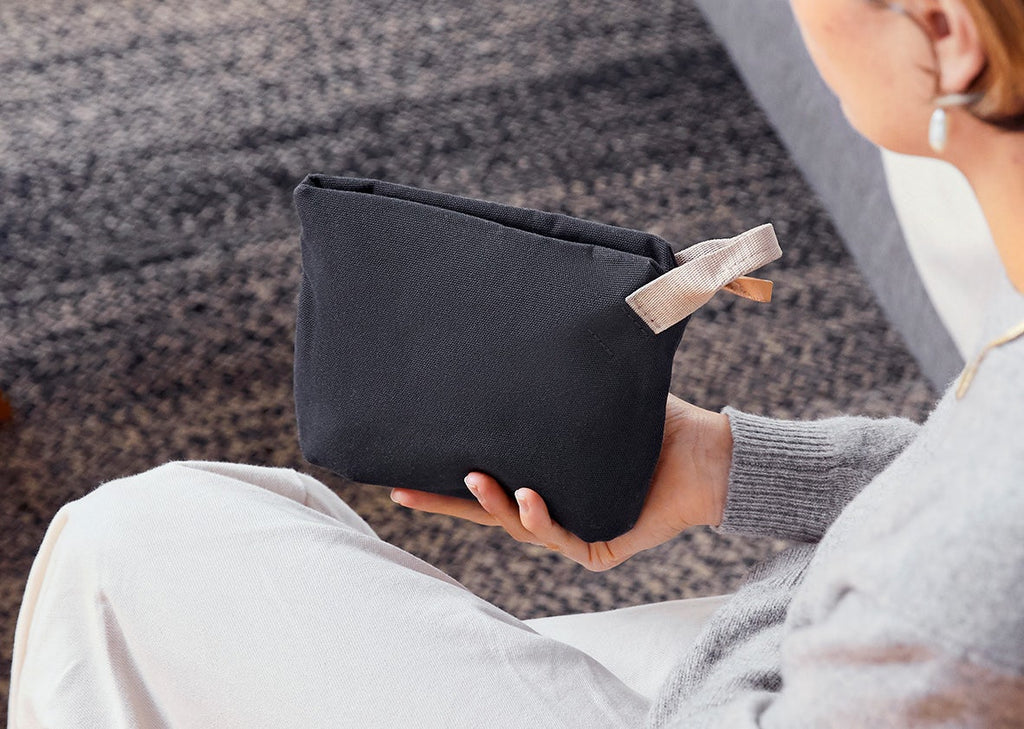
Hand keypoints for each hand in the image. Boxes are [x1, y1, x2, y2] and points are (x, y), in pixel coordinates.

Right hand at [390, 394, 733, 570]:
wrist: (705, 452)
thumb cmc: (653, 423)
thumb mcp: (596, 395)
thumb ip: (564, 376)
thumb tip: (532, 321)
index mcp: (544, 476)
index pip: (485, 480)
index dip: (444, 479)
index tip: (402, 470)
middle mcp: (552, 507)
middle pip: (486, 512)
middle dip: (444, 503)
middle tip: (403, 490)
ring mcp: (573, 530)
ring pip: (518, 525)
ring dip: (493, 504)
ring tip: (477, 479)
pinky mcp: (600, 546)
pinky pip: (562, 537)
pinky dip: (542, 519)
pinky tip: (529, 497)